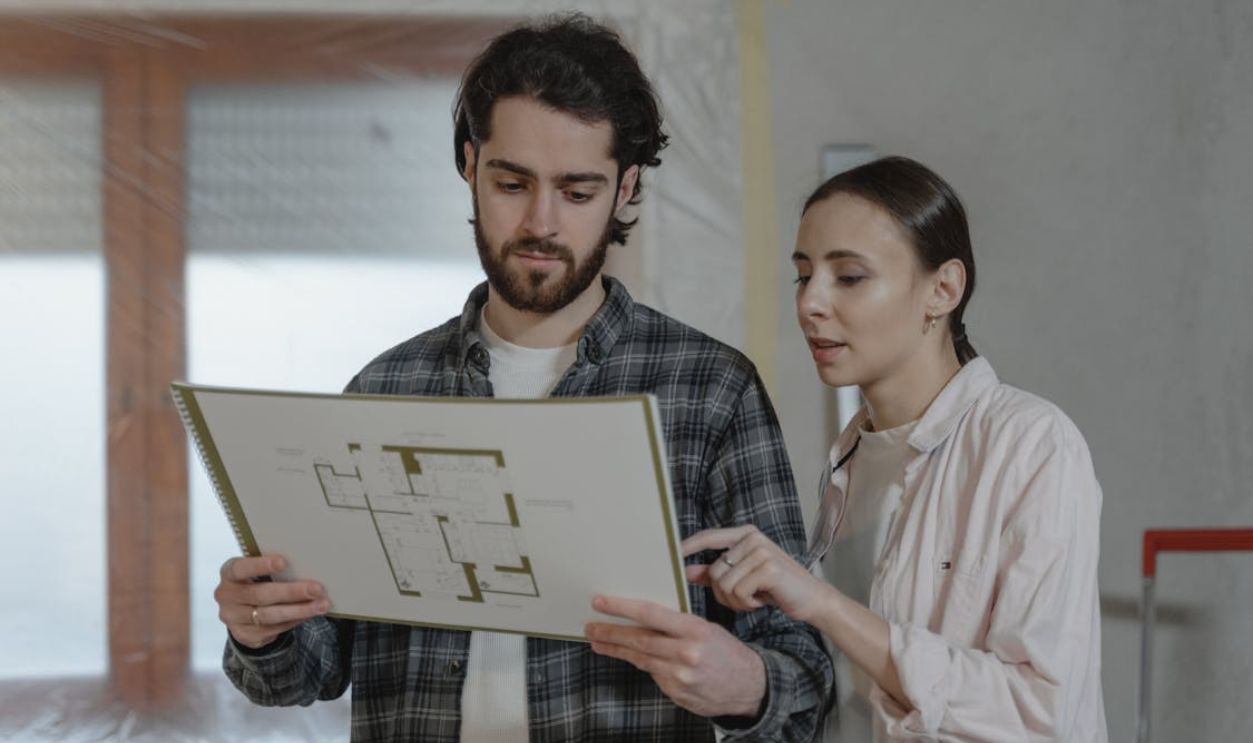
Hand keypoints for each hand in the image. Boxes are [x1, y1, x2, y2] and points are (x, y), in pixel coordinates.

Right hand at [214, 554, 329, 648]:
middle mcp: (227, 596)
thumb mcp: (256, 572)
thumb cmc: (256, 581)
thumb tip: (307, 563)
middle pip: (260, 594)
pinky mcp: (245, 635)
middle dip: (291, 592)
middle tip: (316, 589)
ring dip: (299, 610)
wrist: (242, 612)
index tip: (284, 562)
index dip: (261, 565)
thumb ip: (272, 569)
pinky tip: (309, 614)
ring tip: (321, 605)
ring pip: (269, 615)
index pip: (241, 568)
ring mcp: (234, 618)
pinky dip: (294, 620)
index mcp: (229, 573)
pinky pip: (273, 628)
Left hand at [585, 595, 765, 717]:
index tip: (601, 602)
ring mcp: (680, 676)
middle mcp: (686, 653)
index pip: (650, 614)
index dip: (622, 607)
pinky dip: (643, 665)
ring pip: (640, 659)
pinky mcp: (676, 692)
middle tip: (590, 627)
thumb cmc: (727, 652)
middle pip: (638, 639)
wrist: (749, 686)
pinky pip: (653, 675)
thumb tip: (643, 617)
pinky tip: (634, 658)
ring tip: (598, 642)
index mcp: (695, 630)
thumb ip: (677, 625)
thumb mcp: (707, 629)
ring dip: (616, 650)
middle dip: (610, 632)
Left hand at [683, 525, 826, 622]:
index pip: (708, 537)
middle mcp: (752, 538)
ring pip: (724, 584)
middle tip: (745, 598)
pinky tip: (762, 600)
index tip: (671, 555)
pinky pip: (738, 591)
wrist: (811, 599)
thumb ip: (716, 573)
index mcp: (745, 534)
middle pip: (715, 571)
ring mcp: (761, 551)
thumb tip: (687, 571)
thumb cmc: (775, 588)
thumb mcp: (743, 577)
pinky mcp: (769, 568)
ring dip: (736, 600)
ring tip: (755, 598)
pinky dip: (747, 603)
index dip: (688, 546)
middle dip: (724, 593)